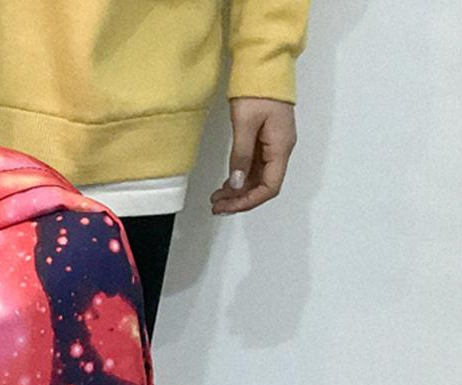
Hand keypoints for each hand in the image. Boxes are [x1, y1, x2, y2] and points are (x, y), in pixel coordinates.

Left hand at [211, 98, 296, 214]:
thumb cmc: (257, 90)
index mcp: (280, 147)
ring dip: (238, 191)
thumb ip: (241, 155)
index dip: (249, 201)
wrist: (264, 64)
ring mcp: (273, 145)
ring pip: (258, 178)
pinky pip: (255, 167)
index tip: (228, 206)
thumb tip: (237, 184)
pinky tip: (226, 183)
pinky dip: (240, 178)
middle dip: (240, 199)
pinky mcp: (265, 140)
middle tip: (217, 206)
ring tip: (217, 198)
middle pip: (263, 186)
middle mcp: (280, 149)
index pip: (269, 187)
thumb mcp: (245, 123)